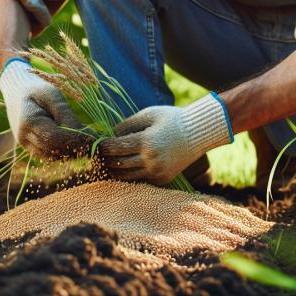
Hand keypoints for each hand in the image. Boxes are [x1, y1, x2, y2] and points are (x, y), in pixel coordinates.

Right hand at [0, 60, 92, 158]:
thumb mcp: (54, 95)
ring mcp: (25, 144)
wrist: (17, 90)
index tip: (94, 136)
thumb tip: (84, 135)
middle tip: (94, 138)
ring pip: (53, 156)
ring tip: (87, 139)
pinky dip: (64, 150)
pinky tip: (75, 140)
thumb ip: (66, 116)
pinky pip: (50, 154)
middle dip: (76, 147)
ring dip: (72, 150)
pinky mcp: (30, 147)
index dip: (76, 140)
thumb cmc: (38, 88)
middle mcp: (24, 137)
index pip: (55, 138)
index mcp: (29, 122)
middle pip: (54, 150)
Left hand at [99, 94, 232, 184]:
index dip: (102, 147)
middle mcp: (150, 159)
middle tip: (98, 156)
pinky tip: (124, 169)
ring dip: (114, 171)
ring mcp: (157, 171)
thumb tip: (108, 133)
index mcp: (145, 141)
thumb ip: (127, 124)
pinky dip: (130, 176)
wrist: (199, 134)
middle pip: (117, 164)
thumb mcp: (149, 114)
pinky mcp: (162, 179)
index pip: (115, 148)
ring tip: (108, 163)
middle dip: (105, 160)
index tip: (96, 145)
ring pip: (126, 177)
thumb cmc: (173, 119)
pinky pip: (139, 180)